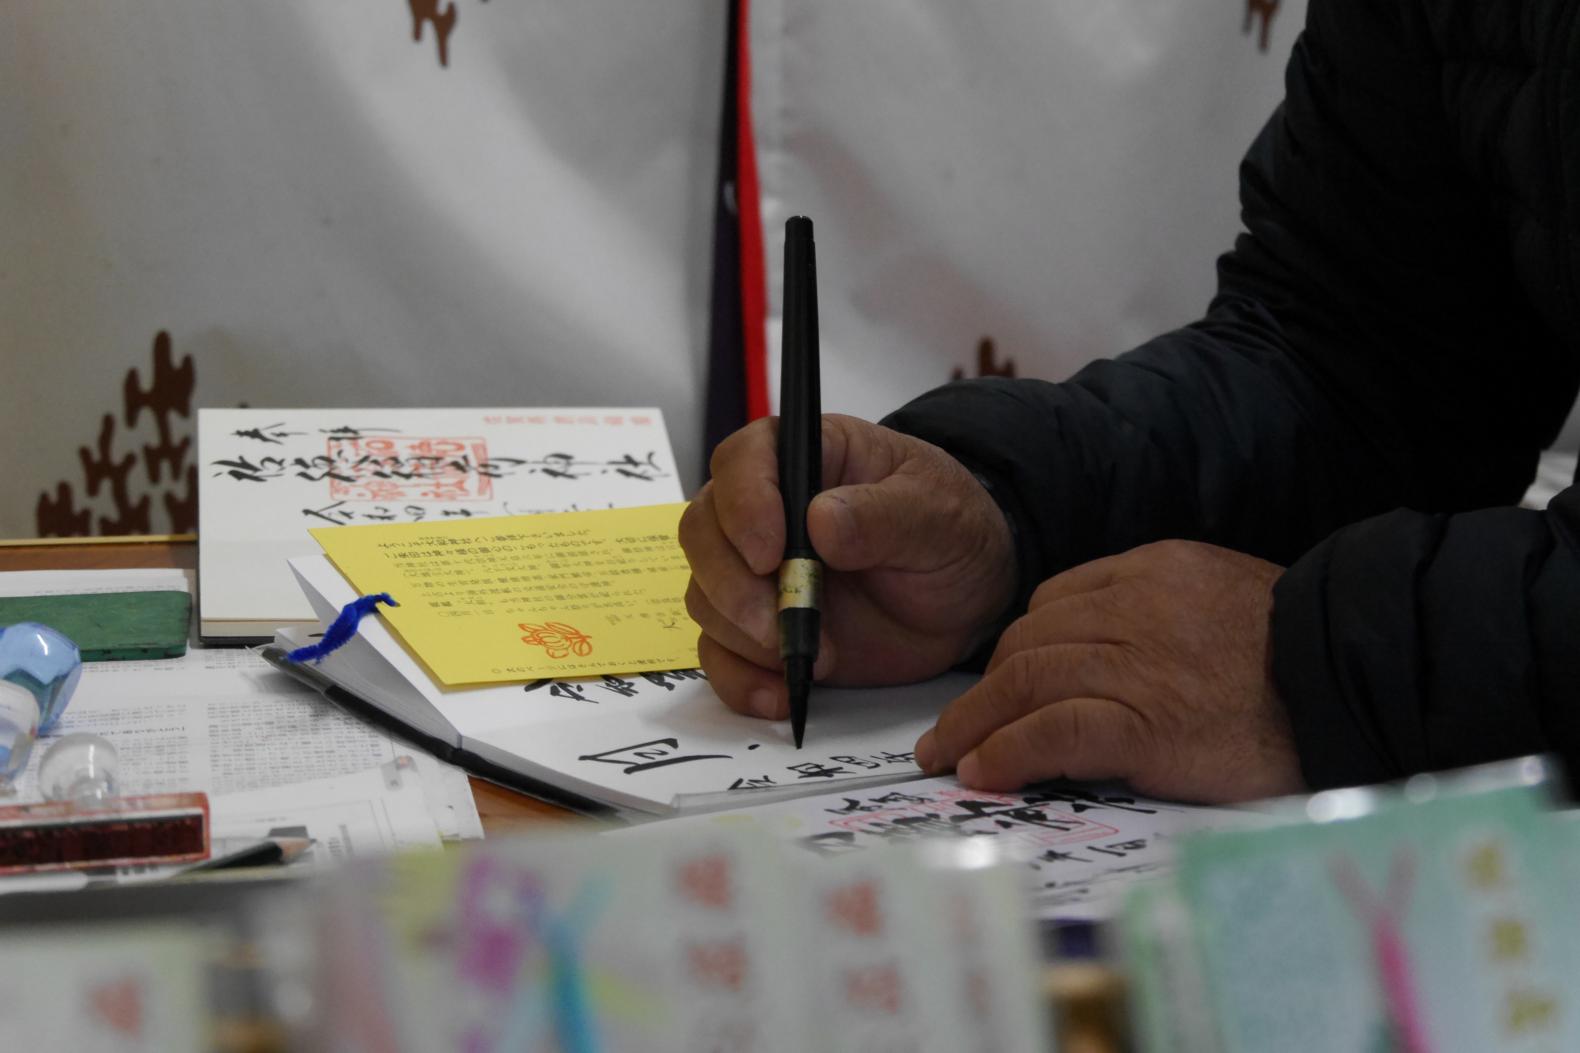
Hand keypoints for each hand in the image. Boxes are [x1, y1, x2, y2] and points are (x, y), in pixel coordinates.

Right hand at [680, 414, 1015, 718]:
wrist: (967, 598)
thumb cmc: (950, 532)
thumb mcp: (937, 514)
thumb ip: (884, 515)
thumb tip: (821, 521)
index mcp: (806, 458)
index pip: (743, 462)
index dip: (744, 505)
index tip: (769, 552)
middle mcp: (766, 510)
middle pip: (703, 532)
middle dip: (732, 585)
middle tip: (780, 623)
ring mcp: (756, 573)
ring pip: (705, 596)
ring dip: (746, 636)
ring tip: (816, 658)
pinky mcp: (760, 629)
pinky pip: (721, 654)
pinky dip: (740, 679)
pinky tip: (779, 694)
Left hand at [914, 540, 1304, 803]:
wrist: (1359, 681)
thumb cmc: (1307, 658)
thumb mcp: (1228, 603)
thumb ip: (1166, 615)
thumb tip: (1112, 652)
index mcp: (1156, 570)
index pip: (1056, 601)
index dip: (1019, 647)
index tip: (1000, 683)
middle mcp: (1136, 607)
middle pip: (1029, 642)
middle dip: (983, 689)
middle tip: (953, 730)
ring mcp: (1138, 665)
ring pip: (1025, 681)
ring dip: (974, 724)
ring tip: (948, 757)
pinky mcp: (1146, 724)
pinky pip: (1051, 731)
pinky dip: (1007, 751)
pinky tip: (983, 771)